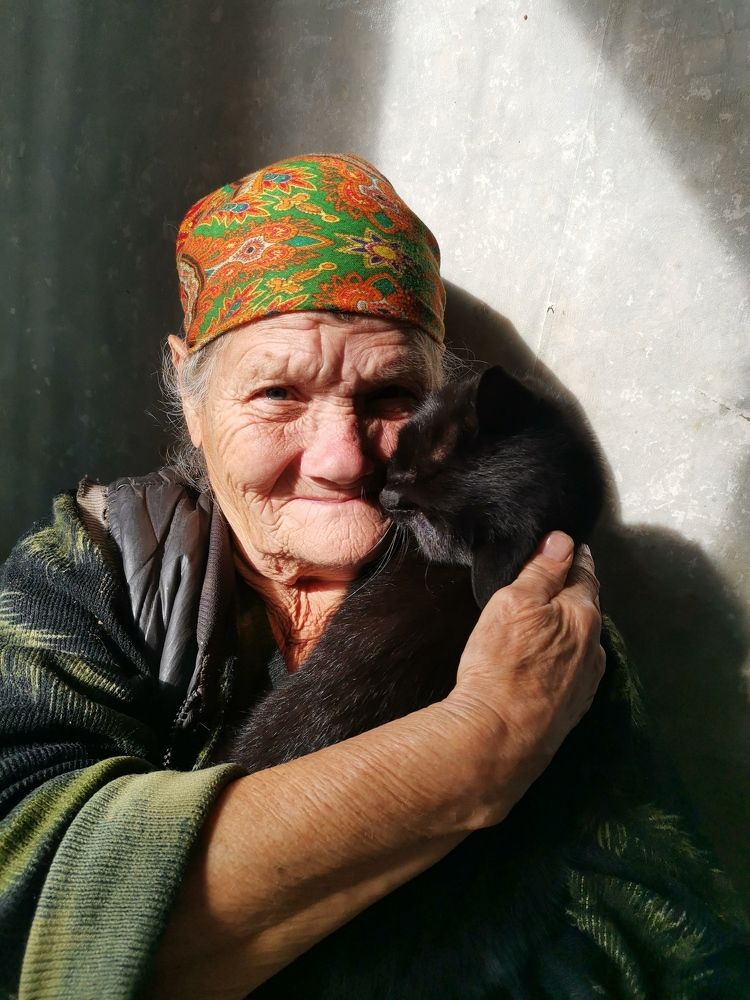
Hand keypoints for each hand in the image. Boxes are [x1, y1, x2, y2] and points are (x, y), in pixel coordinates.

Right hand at [443, 531, 604, 826]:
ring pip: (582, 641)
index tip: (566, 548)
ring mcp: (586, 681)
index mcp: (584, 615)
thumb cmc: (501, 662)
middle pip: (586, 608)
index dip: (572, 558)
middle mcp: (594, 647)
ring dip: (570, 627)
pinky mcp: (572, 708)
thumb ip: (542, 571)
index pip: (584, 574)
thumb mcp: (514, 602)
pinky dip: (563, 657)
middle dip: (573, 593)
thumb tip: (564, 541)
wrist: (498, 735)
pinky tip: (546, 661)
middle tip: (553, 580)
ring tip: (549, 620)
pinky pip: (572, 669)